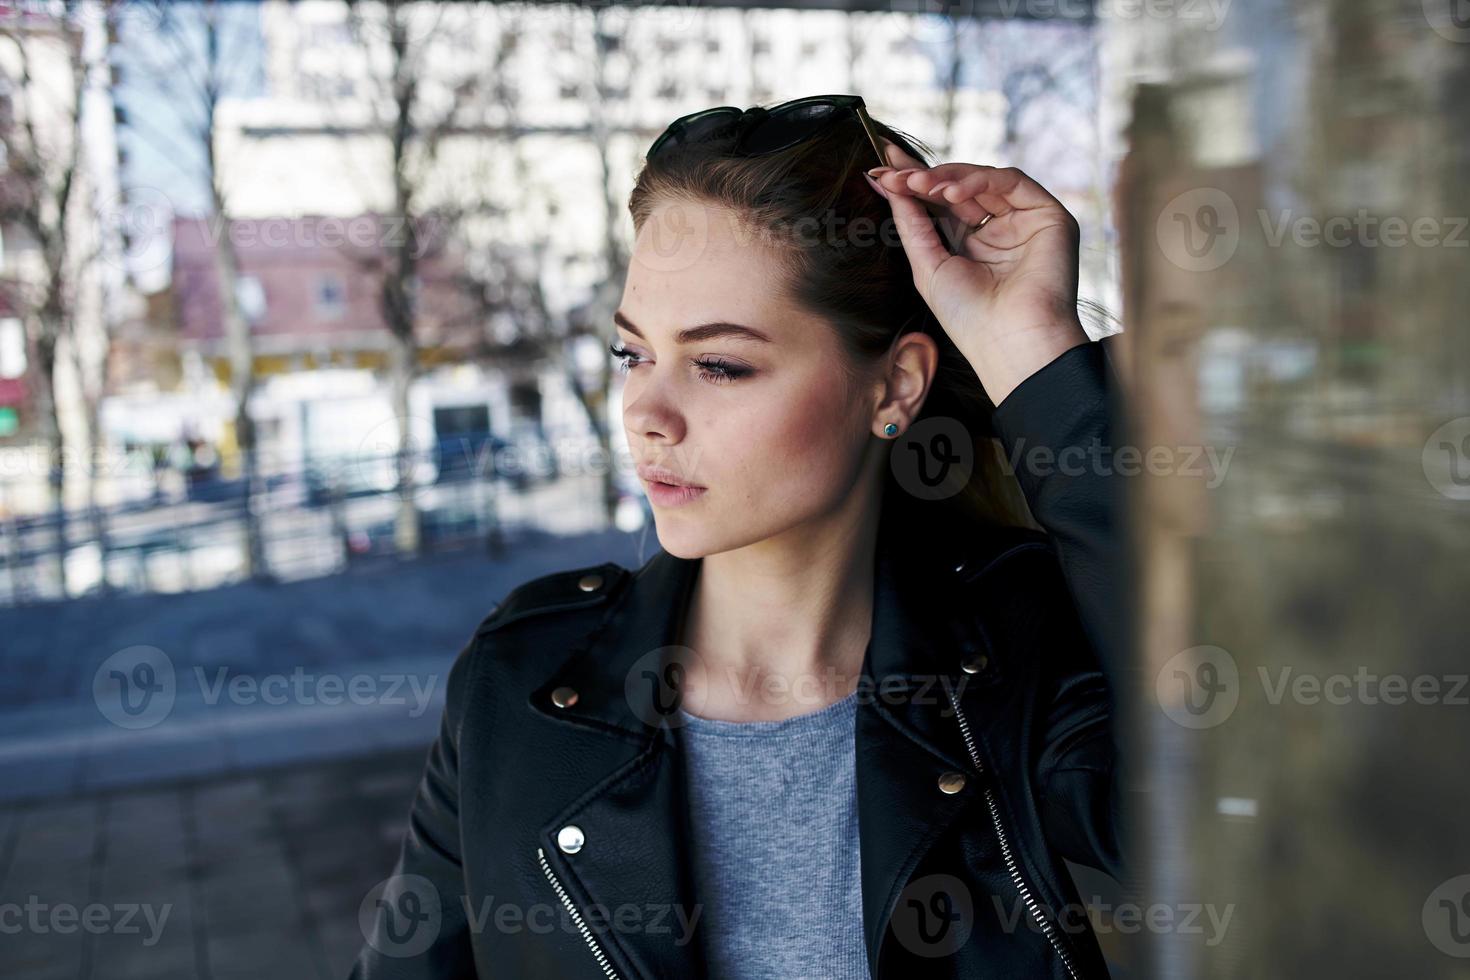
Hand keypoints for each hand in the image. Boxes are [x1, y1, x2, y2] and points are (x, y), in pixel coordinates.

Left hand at [867, 142, 1088, 404]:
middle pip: (959, 187)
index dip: (912, 184)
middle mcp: (999, 229)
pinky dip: (979, 181)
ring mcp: (1024, 221)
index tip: (880, 169)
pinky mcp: (1048, 216)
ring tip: (918, 184)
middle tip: (892, 174)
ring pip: (983, 180)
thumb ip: (911, 222)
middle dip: (923, 177)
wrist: (1010, 343)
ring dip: (947, 178)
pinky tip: (950, 193)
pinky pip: (1011, 182)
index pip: (941, 204)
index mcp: (972, 244)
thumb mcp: (928, 265)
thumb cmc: (969, 318)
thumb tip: (887, 182)